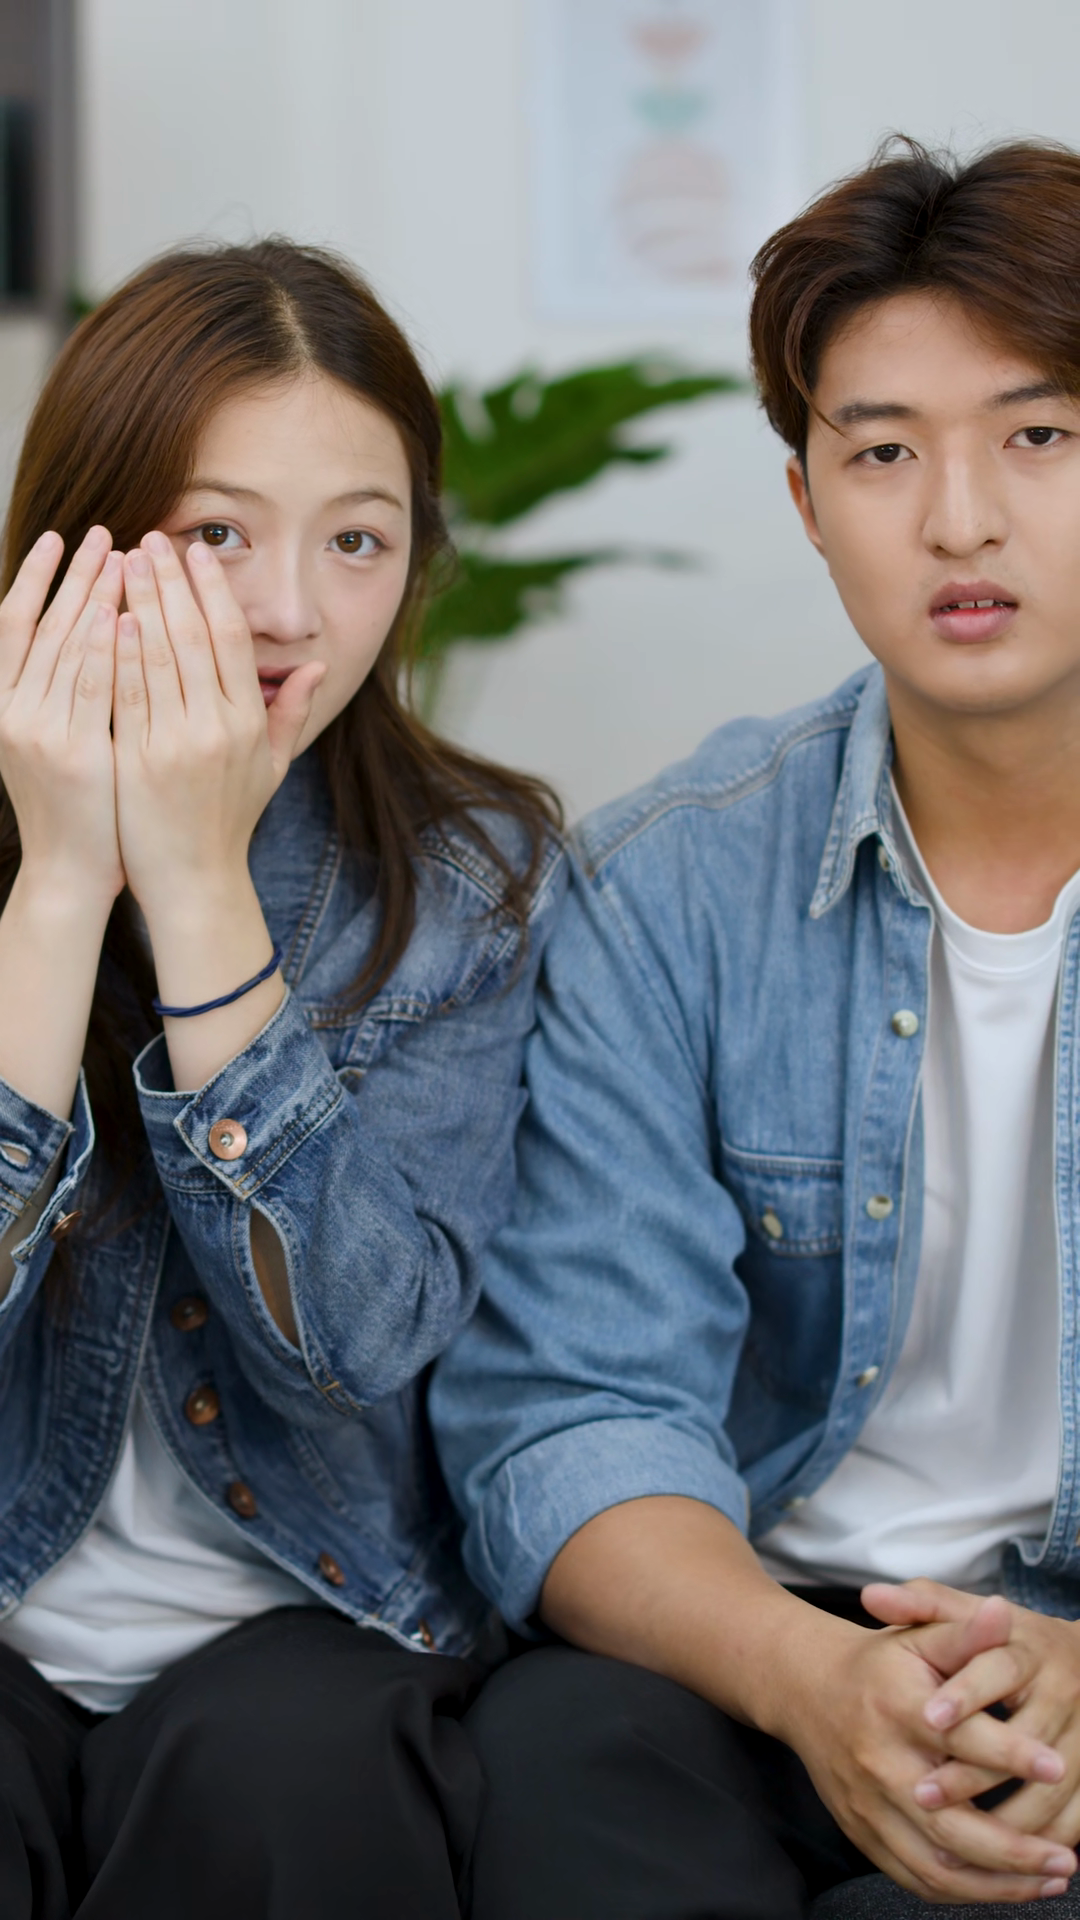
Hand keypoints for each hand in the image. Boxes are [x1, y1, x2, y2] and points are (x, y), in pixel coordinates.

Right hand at [0, 525, 122, 904]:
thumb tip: (87, 628)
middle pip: (42, 624)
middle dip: (73, 575)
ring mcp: (35, 730)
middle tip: (102, 532)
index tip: (59, 537)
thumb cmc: (75, 802)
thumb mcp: (51, 737)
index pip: (14, 622)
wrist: (71, 869)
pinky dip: (105, 646)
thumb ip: (60, 686)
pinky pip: (92, 686)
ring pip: (65, 646)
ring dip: (94, 596)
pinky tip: (123, 614)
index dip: (34, 576)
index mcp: (0, 702)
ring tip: (121, 557)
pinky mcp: (70, 751)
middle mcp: (7, 709)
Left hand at [112, 530, 323, 919]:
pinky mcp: (138, 761)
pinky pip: (127, 693)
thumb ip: (291, 714)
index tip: (196, 551)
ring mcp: (176, 744)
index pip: (231, 639)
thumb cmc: (229, 823)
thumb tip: (317, 665)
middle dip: (170, 581)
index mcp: (249, 724)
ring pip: (157, 656)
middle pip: (193, 636)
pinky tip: (108, 615)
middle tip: (151, 537)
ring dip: (139, 602)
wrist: (194, 881)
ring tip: (122, 560)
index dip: (213, 589)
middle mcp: (217, 729)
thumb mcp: (272, 768)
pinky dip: (118, 651)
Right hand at [780, 1602, 1077, 1900]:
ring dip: (999, 1884)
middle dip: (1014, 1849)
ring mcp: (869, 1806)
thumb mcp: (918, 1637)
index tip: (1059, 1767)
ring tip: (1051, 1879)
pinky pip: (917, 1880)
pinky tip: (1009, 1889)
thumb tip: (1006, 1612)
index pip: (960, 1738)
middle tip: (1067, 1858)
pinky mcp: (863, 1834)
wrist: (807, 1690)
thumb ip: (965, 1631)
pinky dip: (967, 1894)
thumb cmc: (878, 1663)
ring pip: (937, 1866)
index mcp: (896, 1708)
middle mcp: (879, 1764)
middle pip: (950, 1824)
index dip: (1010, 1754)